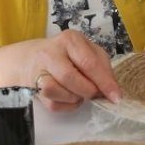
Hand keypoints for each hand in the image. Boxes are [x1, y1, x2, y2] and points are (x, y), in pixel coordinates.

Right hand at [0, 30, 121, 111]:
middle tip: (94, 94)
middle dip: (87, 91)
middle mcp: (51, 52)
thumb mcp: (87, 52)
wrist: (29, 60)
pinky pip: (53, 104)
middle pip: (70, 77)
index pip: (89, 62)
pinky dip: (65, 105)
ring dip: (74, 98)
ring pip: (57, 91)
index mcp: (70, 39)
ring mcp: (39, 70)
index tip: (116, 96)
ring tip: (78, 93)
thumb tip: (113, 90)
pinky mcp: (33, 88)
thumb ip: (102, 67)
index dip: (104, 82)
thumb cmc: (66, 55)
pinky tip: (67, 96)